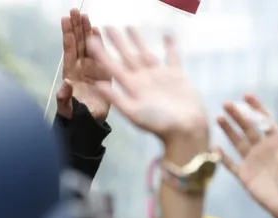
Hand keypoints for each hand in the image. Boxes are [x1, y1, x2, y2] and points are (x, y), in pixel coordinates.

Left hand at [56, 9, 111, 121]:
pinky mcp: (104, 72)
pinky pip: (101, 54)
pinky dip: (100, 43)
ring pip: (88, 45)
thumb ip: (64, 97)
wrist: (89, 121)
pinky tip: (97, 30)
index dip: (67, 33)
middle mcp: (80, 66)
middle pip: (77, 42)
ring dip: (86, 30)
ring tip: (85, 16)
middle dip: (76, 26)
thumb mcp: (67, 108)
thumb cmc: (75, 114)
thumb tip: (65, 83)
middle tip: (75, 11)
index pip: (68, 48)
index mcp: (70, 71)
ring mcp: (91, 67)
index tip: (65, 19)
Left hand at [85, 27, 207, 143]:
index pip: (113, 67)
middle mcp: (144, 81)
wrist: (186, 130)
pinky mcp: (176, 76)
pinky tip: (167, 35)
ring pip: (146, 54)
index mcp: (132, 88)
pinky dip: (170, 46)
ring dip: (138, 41)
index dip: (102, 54)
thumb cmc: (160, 125)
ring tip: (130, 26)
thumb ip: (116, 99)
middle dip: (117, 42)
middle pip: (127, 57)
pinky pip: (172, 57)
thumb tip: (97, 85)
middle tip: (107, 27)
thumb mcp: (134, 113)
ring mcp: (159, 77)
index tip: (91, 40)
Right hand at [217, 94, 277, 217]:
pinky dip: (222, 156)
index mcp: (275, 141)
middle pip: (247, 128)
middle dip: (237, 115)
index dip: (255, 107)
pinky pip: (230, 164)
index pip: (263, 120)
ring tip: (218, 118)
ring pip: (237, 142)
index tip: (246, 95)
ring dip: (228, 130)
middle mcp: (261, 148)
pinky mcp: (244, 175)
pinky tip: (215, 147)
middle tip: (227, 103)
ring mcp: (251, 161)